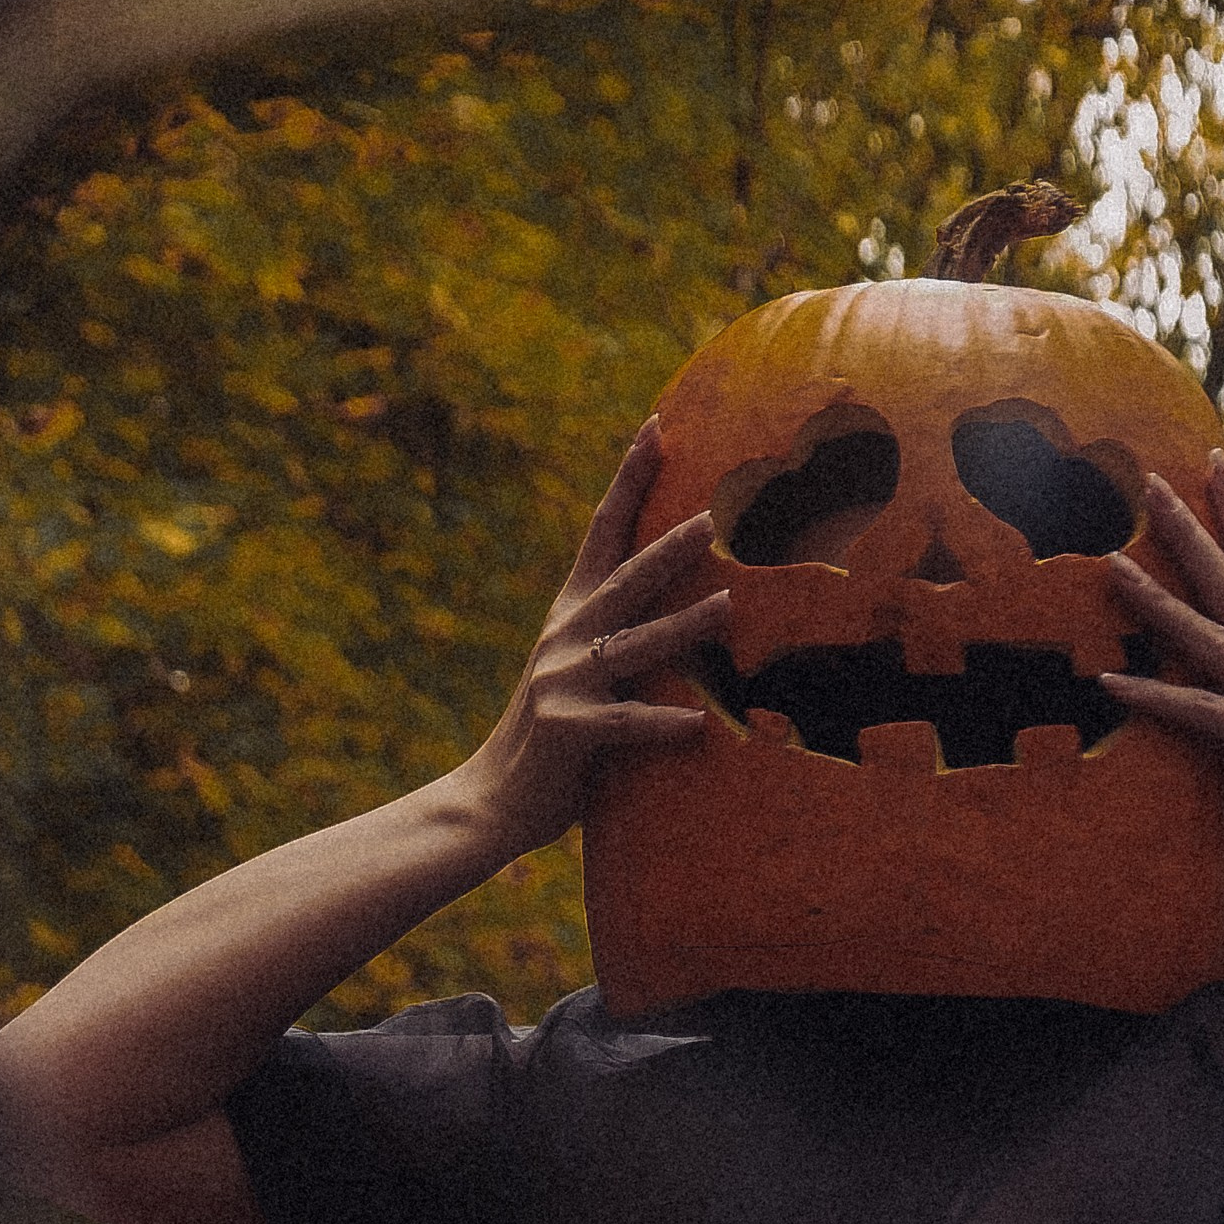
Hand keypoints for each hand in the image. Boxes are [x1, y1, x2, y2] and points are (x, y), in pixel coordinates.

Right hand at [460, 420, 729, 857]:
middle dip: (671, 545)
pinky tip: (698, 723)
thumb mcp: (582, 668)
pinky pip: (625, 723)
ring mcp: (563, 681)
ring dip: (686, 625)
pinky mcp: (568, 730)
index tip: (657, 426)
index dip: (629, 478)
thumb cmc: (553, 732)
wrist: (492, 797)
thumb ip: (621, 631)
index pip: (603, 530)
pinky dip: (662, 722)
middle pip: (626, 578)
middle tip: (715, 515)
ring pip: (635, 645)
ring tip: (732, 605)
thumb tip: (694, 598)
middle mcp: (565, 636)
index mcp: (571, 612)